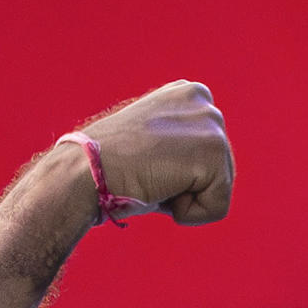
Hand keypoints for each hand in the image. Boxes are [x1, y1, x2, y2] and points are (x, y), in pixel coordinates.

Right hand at [73, 80, 234, 224]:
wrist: (87, 171)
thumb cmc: (110, 167)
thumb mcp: (152, 144)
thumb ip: (180, 146)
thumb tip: (195, 168)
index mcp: (188, 94)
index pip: (207, 155)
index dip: (178, 173)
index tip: (146, 162)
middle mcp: (203, 101)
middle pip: (219, 172)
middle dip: (185, 187)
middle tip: (147, 173)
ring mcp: (211, 124)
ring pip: (219, 190)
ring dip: (184, 199)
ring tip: (153, 178)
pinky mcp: (213, 152)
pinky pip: (218, 207)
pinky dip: (190, 214)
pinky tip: (161, 190)